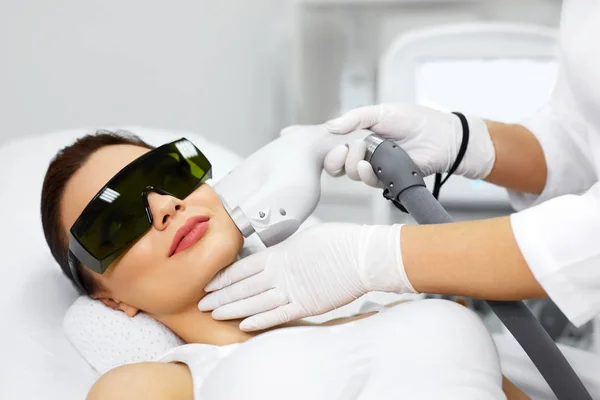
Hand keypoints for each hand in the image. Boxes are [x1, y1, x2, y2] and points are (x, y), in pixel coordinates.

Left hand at [198, 223, 415, 330]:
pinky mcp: (306, 306)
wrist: (363, 255)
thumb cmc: (339, 242)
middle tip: (203, 302)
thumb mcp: (304, 239)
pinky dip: (260, 321)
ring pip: (255, 303)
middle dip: (221, 296)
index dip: (223, 277)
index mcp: (279, 254)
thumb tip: (274, 258)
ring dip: (233, 310)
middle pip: (243, 288)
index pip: (242, 268)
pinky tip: (244, 325)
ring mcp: (292, 291)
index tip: (209, 283)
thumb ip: (284, 252)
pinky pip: (278, 316)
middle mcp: (280, 274)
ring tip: (216, 314)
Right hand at [323, 104, 495, 186]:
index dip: (330, 149)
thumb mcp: (381, 111)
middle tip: (345, 148)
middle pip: (339, 164)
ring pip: (351, 174)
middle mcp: (365, 153)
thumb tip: (330, 126)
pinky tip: (366, 165)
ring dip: (351, 164)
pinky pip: (369, 182)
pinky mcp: (387, 179)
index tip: (334, 142)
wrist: (441, 137)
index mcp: (360, 136)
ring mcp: (376, 167)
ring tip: (363, 150)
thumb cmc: (415, 120)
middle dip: (336, 159)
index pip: (336, 147)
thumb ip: (355, 117)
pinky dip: (364, 175)